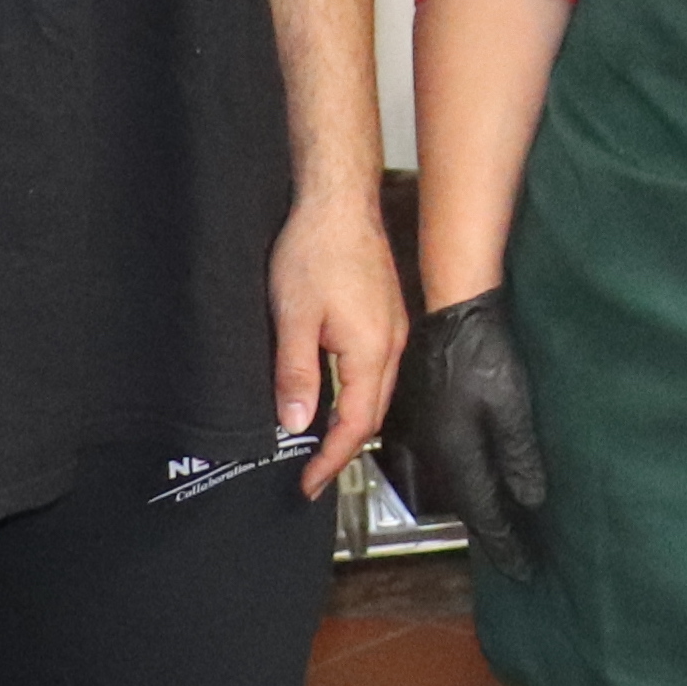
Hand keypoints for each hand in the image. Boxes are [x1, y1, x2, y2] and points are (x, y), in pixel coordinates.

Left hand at [268, 190, 407, 498]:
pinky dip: (357, 395)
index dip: (331, 461)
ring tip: (320, 444)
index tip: (308, 484)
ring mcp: (393, 329)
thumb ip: (296, 373)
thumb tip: (297, 424)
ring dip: (352, 423)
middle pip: (373, 415)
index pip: (356, 425)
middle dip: (344, 450)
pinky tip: (335, 395)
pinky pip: (377, 370)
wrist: (338, 201)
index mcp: (372, 352)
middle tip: (311, 473)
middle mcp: (392, 345)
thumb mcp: (293, 316)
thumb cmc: (316, 250)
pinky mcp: (385, 315)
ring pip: (377, 393)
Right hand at [395, 293, 549, 576]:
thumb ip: (519, 456)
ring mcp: (425, 433)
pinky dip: (469, 480)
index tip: (524, 571)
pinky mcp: (425, 415)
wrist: (452, 310)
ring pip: (456, 484)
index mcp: (455, 454)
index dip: (505, 545)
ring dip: (480, 507)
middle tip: (516, 556)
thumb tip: (530, 498)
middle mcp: (433, 452)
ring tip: (503, 526)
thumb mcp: (511, 406)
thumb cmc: (483, 353)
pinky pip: (449, 461)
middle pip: (465, 505)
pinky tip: (483, 479)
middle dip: (492, 532)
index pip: (483, 514)